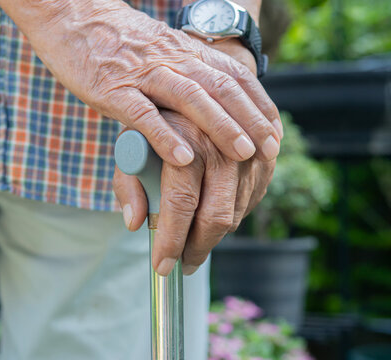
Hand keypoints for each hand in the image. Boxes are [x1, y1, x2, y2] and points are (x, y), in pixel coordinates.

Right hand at [0, 0, 281, 165]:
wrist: (72, 15)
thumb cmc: (115, 40)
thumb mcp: (159, 49)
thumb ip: (183, 71)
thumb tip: (207, 101)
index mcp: (184, 52)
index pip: (234, 76)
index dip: (259, 104)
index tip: (275, 131)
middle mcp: (171, 60)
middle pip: (221, 88)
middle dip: (250, 120)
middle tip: (271, 149)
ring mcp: (143, 74)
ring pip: (190, 99)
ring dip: (220, 127)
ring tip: (242, 155)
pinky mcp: (113, 89)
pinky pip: (143, 114)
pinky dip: (165, 136)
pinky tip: (184, 159)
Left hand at [113, 110, 275, 275]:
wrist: (202, 88)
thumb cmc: (159, 122)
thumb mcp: (131, 145)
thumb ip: (128, 183)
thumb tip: (135, 222)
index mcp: (185, 140)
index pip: (180, 203)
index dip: (170, 241)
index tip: (161, 266)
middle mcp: (222, 146)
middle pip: (215, 216)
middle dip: (197, 249)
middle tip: (183, 264)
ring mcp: (250, 153)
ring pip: (234, 214)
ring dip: (213, 237)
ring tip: (192, 241)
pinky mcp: (265, 159)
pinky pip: (249, 203)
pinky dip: (231, 217)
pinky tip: (211, 215)